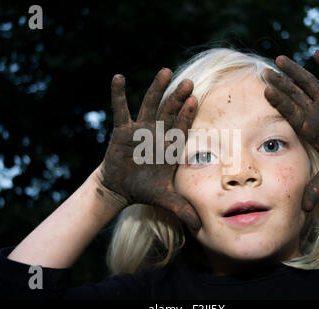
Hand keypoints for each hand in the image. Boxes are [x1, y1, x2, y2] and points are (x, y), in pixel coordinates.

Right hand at [96, 68, 200, 229]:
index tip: (194, 102)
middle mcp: (157, 135)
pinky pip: (120, 110)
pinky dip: (119, 94)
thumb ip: (182, 209)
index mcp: (169, 148)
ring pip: (150, 106)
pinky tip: (119, 77)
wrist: (123, 187)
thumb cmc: (146, 189)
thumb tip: (199, 227)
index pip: (180, 129)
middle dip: (177, 99)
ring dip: (157, 89)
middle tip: (188, 83)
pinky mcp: (122, 131)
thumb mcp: (165, 199)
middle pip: (169, 113)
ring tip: (165, 72)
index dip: (186, 116)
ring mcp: (140, 130)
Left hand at [263, 50, 318, 211]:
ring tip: (280, 60)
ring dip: (296, 72)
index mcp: (309, 127)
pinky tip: (316, 54)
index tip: (262, 91)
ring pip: (309, 84)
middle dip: (279, 83)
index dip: (276, 101)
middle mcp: (316, 112)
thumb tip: (304, 210)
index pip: (288, 112)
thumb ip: (316, 187)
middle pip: (294, 95)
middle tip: (263, 71)